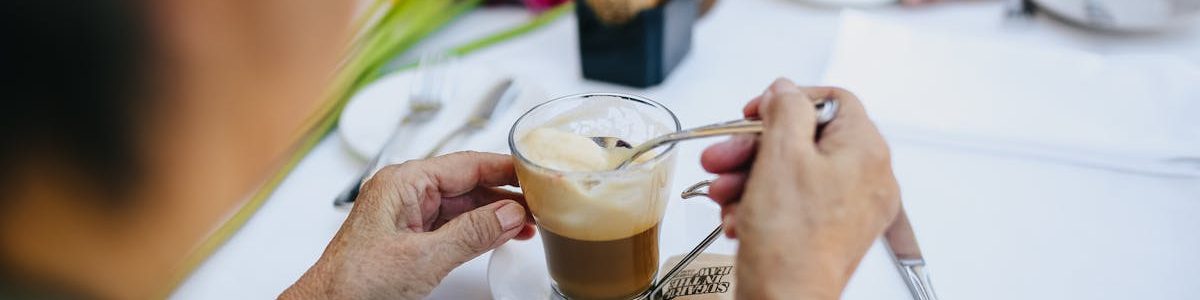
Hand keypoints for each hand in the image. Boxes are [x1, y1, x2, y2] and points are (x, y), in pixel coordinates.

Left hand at [282, 152, 534, 298]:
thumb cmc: (353, 283)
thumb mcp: (423, 257)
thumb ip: (471, 233)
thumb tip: (508, 214)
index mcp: (402, 183)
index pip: (466, 163)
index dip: (504, 167)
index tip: (535, 170)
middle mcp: (404, 193)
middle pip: (467, 183)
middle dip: (504, 194)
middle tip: (540, 203)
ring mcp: (406, 215)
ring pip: (462, 205)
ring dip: (494, 214)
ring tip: (526, 223)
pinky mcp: (408, 237)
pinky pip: (451, 225)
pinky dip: (478, 230)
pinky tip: (499, 235)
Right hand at [699, 79, 899, 298]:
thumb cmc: (791, 242)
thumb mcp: (782, 155)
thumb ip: (786, 109)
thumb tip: (786, 90)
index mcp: (866, 151)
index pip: (833, 100)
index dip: (788, 100)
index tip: (757, 112)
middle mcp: (868, 178)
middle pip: (806, 139)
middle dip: (755, 147)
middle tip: (724, 155)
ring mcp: (852, 208)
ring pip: (795, 172)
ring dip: (750, 177)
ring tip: (722, 192)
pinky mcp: (833, 232)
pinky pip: (796, 202)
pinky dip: (763, 203)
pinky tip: (739, 216)